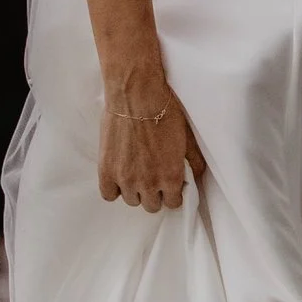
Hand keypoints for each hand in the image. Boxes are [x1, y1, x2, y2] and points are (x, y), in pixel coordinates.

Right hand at [97, 67, 207, 209]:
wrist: (137, 96)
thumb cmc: (164, 112)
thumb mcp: (187, 138)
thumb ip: (194, 162)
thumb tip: (195, 176)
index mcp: (171, 177)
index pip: (173, 203)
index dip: (172, 193)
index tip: (169, 184)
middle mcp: (149, 183)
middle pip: (152, 205)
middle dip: (155, 193)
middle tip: (153, 177)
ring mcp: (125, 179)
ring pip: (131, 201)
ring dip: (135, 191)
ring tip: (136, 173)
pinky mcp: (106, 171)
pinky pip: (109, 194)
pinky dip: (114, 188)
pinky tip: (119, 176)